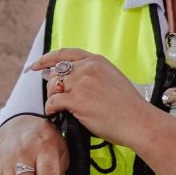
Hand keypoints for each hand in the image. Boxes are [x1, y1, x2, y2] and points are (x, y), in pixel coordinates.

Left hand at [31, 48, 153, 148]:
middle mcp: (88, 68)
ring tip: (62, 109)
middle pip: (56, 72)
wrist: (138, 121)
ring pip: (52, 87)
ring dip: (53, 99)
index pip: (65, 54)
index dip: (47, 59)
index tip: (37, 65)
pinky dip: (52, 110)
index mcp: (97, 61)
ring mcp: (81, 83)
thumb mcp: (112, 79)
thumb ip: (93, 74)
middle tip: (56, 98)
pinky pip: (52, 102)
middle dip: (52, 86)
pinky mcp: (76, 100)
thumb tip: (72, 79)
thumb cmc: (128, 106)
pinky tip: (58, 114)